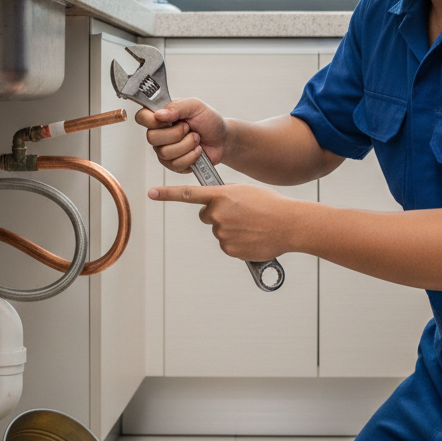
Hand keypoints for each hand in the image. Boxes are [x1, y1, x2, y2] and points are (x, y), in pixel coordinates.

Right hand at [133, 97, 228, 173]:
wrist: (222, 139)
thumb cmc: (208, 121)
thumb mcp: (195, 106)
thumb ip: (177, 106)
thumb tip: (159, 114)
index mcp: (161, 116)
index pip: (141, 117)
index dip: (151, 120)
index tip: (167, 119)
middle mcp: (159, 133)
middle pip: (152, 137)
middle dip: (176, 133)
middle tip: (188, 128)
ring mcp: (164, 150)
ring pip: (164, 152)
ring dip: (186, 145)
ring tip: (196, 139)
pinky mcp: (173, 164)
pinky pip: (175, 164)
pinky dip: (190, 156)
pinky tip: (197, 150)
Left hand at [148, 183, 295, 260]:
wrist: (290, 224)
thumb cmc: (271, 205)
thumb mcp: (246, 191)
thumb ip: (226, 195)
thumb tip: (215, 205)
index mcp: (222, 195)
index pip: (188, 194)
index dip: (167, 194)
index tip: (151, 193)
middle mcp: (218, 213)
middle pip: (206, 215)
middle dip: (217, 214)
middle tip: (240, 214)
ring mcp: (222, 233)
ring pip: (218, 230)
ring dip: (230, 228)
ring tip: (252, 226)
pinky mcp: (229, 249)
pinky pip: (226, 245)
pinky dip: (236, 242)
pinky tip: (252, 237)